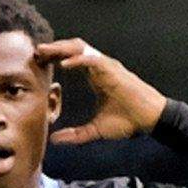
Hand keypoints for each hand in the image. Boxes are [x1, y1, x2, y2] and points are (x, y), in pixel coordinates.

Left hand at [40, 40, 166, 144]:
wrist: (150, 119)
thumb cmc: (128, 121)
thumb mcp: (95, 130)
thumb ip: (76, 134)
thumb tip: (55, 139)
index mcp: (97, 76)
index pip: (72, 59)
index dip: (56, 57)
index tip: (40, 61)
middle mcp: (101, 67)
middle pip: (74, 49)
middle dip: (55, 48)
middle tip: (37, 52)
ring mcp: (107, 66)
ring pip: (81, 49)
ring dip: (61, 49)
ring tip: (45, 52)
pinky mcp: (113, 70)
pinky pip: (92, 60)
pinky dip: (77, 60)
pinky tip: (62, 65)